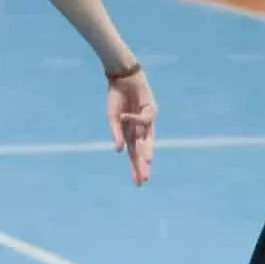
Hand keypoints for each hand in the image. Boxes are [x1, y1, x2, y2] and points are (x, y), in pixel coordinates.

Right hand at [106, 68, 156, 185]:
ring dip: (147, 151)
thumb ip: (116, 134)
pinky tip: (125, 115)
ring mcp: (147, 122)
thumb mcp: (113, 119)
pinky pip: (143, 119)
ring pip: (148, 140)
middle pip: (142, 152)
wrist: (122, 79)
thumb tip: (119, 151)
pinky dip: (134, 119)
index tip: (137, 184)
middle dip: (142, 165)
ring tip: (147, 162)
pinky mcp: (152, 111)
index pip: (133, 155)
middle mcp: (140, 130)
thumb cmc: (116, 98)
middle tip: (144, 180)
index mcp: (129, 134)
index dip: (135, 169)